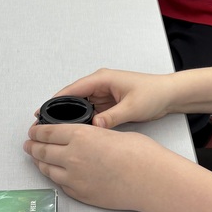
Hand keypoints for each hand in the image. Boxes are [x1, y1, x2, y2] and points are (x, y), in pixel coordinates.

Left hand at [24, 122, 158, 208]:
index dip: (37, 131)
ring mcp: (74, 179)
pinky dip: (55, 177)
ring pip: (47, 169)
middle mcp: (72, 157)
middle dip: (33, 147)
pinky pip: (61, 184)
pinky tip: (56, 173)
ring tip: (38, 159)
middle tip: (29, 144)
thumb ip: (91, 135)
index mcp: (80, 135)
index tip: (33, 131)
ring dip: (40, 163)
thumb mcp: (111, 133)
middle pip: (42, 151)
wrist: (150, 180)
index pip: (48, 132)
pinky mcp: (80, 194)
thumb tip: (83, 138)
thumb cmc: (139, 154)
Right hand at [48, 68, 176, 128]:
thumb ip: (112, 117)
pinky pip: (90, 112)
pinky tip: (78, 131)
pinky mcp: (108, 103)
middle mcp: (100, 84)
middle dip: (60, 111)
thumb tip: (95, 125)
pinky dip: (84, 120)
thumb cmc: (154, 93)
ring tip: (59, 132)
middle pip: (73, 98)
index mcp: (102, 79)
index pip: (73, 89)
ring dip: (72, 117)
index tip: (42, 112)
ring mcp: (104, 94)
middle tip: (46, 126)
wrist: (169, 95)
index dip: (56, 101)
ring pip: (81, 107)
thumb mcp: (132, 107)